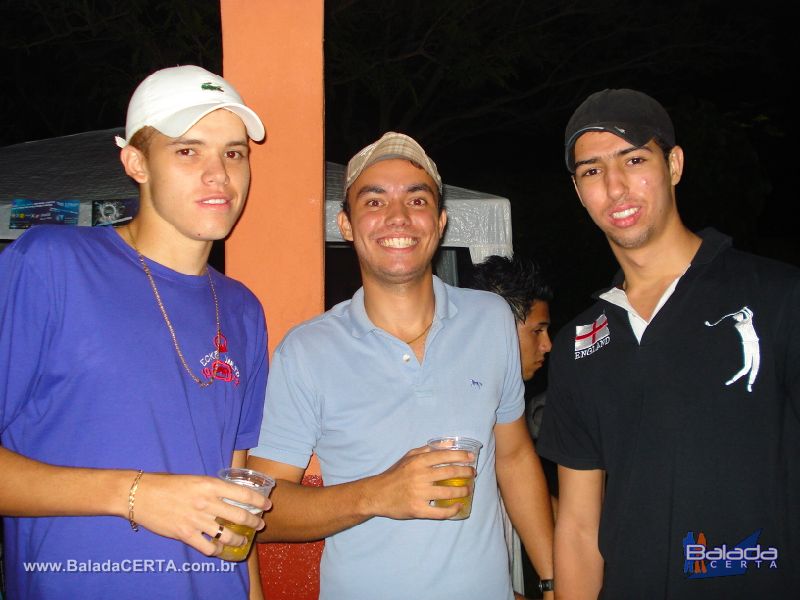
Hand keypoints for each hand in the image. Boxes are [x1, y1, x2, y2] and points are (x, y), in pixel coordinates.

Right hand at [130, 472, 271, 555]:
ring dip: (239, 539)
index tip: (267, 505)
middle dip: (254, 522)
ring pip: (228, 534)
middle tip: (259, 525)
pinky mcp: (185, 534)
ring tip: (243, 540)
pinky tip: (220, 548)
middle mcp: (207, 502)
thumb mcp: (195, 479)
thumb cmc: (168, 484)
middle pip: (240, 516)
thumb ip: (213, 487)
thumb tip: (230, 494)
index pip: (244, 494)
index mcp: (211, 485)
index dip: (260, 501)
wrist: (140, 494)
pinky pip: (208, 546)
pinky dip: (218, 549)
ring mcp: (197, 520)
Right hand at [367, 446, 475, 519]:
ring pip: (448, 492)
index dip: (461, 456)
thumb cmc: (395, 474)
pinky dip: (452, 510)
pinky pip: (440, 512)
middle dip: (466, 473)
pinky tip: (458, 506)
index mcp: (418, 461)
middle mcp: (420, 476)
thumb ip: (429, 449)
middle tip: (473, 474)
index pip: (445, 456)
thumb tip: (449, 442)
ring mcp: (419, 494)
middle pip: (450, 473)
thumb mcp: (409, 456)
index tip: (472, 458)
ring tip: (468, 489)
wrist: (377, 494)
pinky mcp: (418, 509)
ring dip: (462, 491)